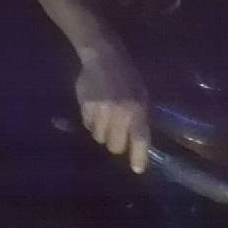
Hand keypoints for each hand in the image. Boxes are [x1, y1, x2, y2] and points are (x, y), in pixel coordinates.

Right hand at [75, 44, 151, 173]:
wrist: (103, 57)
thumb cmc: (127, 77)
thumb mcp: (141, 95)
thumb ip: (139, 118)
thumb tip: (135, 142)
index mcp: (138, 109)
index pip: (140, 139)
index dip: (138, 157)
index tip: (137, 170)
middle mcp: (120, 113)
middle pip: (115, 146)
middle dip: (115, 143)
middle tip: (116, 133)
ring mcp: (101, 111)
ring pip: (98, 138)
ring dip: (101, 132)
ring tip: (104, 116)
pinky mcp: (86, 107)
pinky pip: (87, 126)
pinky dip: (90, 121)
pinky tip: (94, 108)